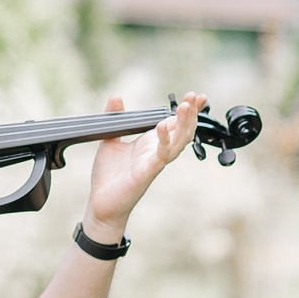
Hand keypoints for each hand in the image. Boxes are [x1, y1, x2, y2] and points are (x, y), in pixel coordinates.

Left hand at [83, 92, 202, 240]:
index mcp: (151, 143)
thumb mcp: (110, 139)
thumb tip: (116, 97)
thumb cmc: (109, 175)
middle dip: (191, 113)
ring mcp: (154, 162)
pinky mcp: (147, 172)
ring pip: (178, 142)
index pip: (174, 123)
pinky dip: (163, 141)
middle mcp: (157, 152)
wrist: (102, 202)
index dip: (187, 110)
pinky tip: (161, 127)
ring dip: (184, 125)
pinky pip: (160, 156)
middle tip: (195, 96)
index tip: (196, 96)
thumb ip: (115, 118)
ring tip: (185, 106)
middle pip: (182, 130)